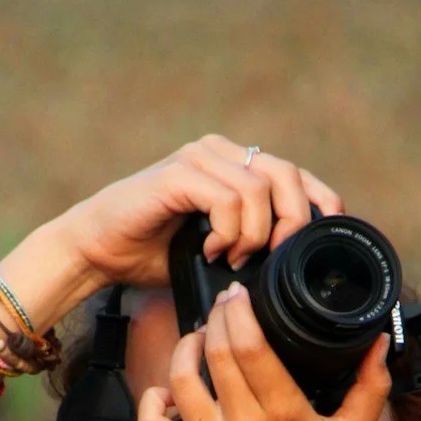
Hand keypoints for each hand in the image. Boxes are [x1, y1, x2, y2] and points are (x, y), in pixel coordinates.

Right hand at [56, 136, 341, 291]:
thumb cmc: (153, 254)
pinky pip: (226, 198)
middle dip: (291, 223)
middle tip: (274, 258)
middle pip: (287, 175)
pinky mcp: (177, 174)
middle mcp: (220, 152)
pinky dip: (228, 231)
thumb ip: (255, 244)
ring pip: (259, 188)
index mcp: (235, 165)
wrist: (97, 250)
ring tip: (232, 258)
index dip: (321, 204)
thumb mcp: (219, 251)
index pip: (296, 175)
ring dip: (254, 234)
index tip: (324, 243)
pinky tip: (211, 250)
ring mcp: (197, 158)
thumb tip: (299, 268)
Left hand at [137, 285, 392, 420]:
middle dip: (215, 318)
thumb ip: (371, 387)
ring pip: (180, 378)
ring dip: (185, 348)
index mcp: (285, 415)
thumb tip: (379, 343)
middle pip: (216, 353)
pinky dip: (153, 398)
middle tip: (222, 307)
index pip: (252, 348)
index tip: (239, 294)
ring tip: (197, 339)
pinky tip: (170, 389)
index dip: (240, 312)